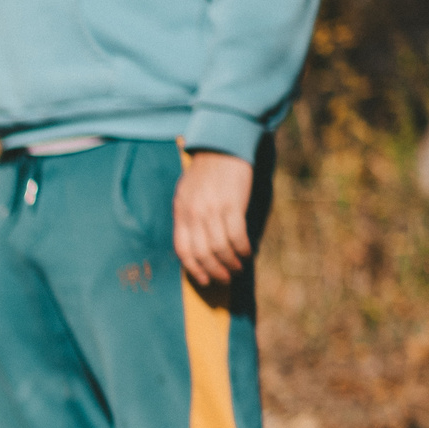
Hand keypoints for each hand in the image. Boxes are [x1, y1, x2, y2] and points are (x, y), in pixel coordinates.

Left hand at [174, 149, 254, 286]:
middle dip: (214, 271)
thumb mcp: (186, 194)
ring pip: (220, 248)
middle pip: (202, 253)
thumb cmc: (205, 172)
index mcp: (181, 213)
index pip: (183, 250)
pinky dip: (243, 248)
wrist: (222, 146)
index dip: (193, 269)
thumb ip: (188, 218)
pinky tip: (248, 253)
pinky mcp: (233, 204)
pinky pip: (237, 235)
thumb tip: (195, 243)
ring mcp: (213, 209)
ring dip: (230, 263)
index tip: (204, 280)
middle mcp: (194, 214)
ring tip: (238, 268)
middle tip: (225, 279)